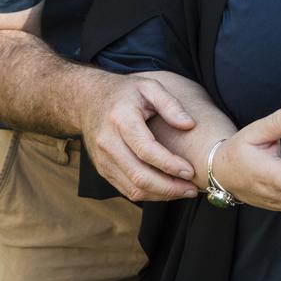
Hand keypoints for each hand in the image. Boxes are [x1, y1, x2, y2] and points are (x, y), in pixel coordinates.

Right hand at [80, 71, 198, 201]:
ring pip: (133, 188)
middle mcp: (108, 142)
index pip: (146, 149)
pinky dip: (149, 194)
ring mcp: (103, 159)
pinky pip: (127, 189)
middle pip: (139, 175)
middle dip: (169, 187)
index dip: (169, 164)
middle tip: (191, 189)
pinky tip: (167, 190)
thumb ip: (170, 103)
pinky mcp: (103, 169)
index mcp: (121, 119)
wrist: (88, 99)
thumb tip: (189, 124)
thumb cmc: (125, 93)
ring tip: (184, 191)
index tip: (190, 171)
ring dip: (161, 195)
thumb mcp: (148, 86)